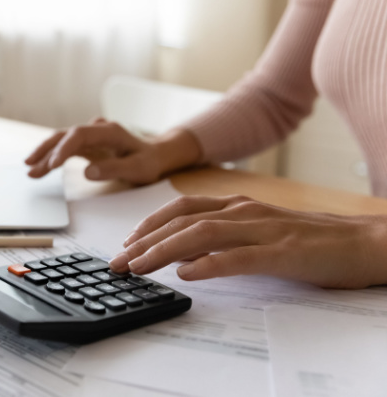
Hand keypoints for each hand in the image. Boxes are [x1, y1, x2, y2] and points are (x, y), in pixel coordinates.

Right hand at [25, 118, 200, 183]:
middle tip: (31, 166)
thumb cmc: (148, 161)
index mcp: (109, 132)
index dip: (64, 148)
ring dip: (45, 155)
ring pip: (61, 141)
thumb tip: (88, 172)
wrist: (155, 155)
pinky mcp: (85, 144)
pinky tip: (39, 168)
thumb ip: (114, 169)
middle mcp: (96, 129)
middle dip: (46, 150)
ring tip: (30, 171)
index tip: (52, 165)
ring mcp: (90, 136)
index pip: (79, 135)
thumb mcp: (138, 169)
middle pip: (65, 135)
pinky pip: (65, 149)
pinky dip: (52, 158)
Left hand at [109, 194, 386, 288]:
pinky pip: (240, 257)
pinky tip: (187, 274)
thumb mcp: (257, 235)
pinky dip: (209, 264)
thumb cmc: (310, 240)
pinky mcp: (283, 251)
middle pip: (182, 221)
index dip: (148, 225)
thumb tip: (181, 255)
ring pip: (202, 234)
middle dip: (144, 241)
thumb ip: (221, 240)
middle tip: (118, 263)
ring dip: (164, 251)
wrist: (365, 242)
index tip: (125, 245)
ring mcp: (264, 229)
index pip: (181, 209)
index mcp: (237, 206)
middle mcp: (245, 211)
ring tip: (139, 267)